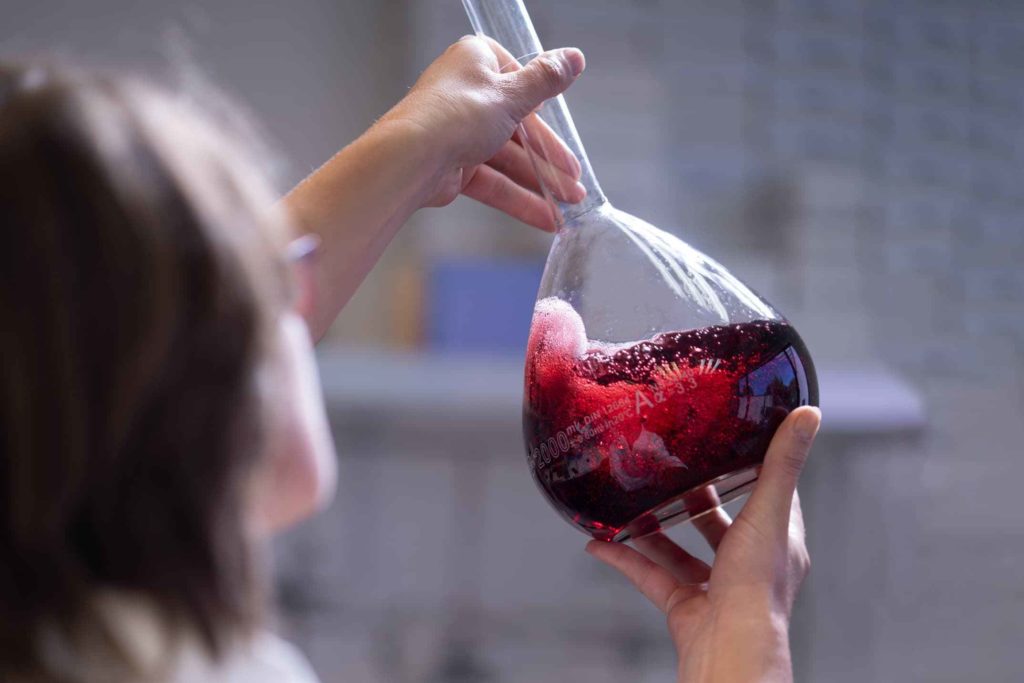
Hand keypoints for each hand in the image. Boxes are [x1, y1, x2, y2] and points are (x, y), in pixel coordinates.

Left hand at [385, 36, 586, 230]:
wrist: (409, 160)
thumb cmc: (457, 114)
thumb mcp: (512, 94)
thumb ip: (546, 80)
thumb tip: (575, 57)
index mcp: (476, 62)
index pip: (518, 80)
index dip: (541, 106)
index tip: (562, 128)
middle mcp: (465, 94)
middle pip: (518, 128)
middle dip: (549, 159)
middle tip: (575, 182)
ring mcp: (458, 132)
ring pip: (507, 159)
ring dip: (540, 182)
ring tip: (569, 204)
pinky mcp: (453, 167)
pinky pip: (493, 182)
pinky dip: (519, 199)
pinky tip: (546, 218)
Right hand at [587, 407, 821, 682]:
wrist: (728, 648)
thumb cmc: (757, 587)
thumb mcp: (769, 511)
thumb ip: (782, 463)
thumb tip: (809, 413)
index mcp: (777, 542)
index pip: (771, 497)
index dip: (756, 469)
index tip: (733, 441)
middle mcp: (748, 566)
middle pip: (719, 524)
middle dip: (695, 497)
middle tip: (670, 465)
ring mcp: (714, 588)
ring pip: (681, 551)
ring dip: (654, 527)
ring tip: (630, 499)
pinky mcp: (684, 607)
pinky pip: (650, 578)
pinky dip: (624, 560)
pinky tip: (600, 543)